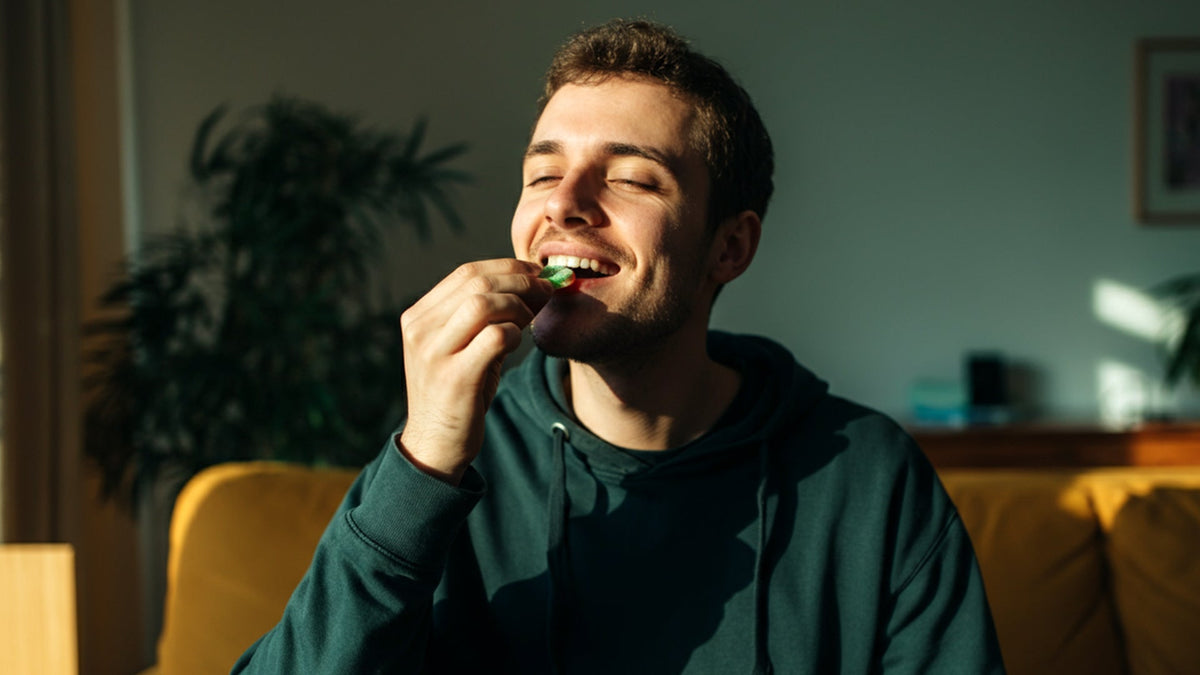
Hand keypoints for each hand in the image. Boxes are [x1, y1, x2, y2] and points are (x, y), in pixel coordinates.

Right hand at [397, 259, 553, 483]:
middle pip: (477, 282)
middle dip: (521, 281)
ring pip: (484, 303)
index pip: (466, 273)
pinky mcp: (454, 377)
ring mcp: (433, 353)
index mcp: (418, 317)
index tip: (537, 273)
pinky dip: (515, 333)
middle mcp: (419, 330)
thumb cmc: (458, 392)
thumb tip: (534, 283)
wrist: (436, 445)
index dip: (507, 268)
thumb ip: (487, 316)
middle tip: (548, 289)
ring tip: (531, 320)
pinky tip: (518, 343)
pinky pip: (495, 337)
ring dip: (519, 306)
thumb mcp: (463, 347)